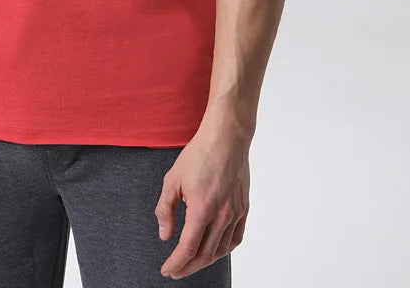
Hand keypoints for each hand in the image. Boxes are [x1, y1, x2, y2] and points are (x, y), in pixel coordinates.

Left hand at [155, 110, 249, 277]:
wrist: (226, 138)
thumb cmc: (199, 154)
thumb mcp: (172, 179)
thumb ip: (166, 209)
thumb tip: (165, 235)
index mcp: (202, 209)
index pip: (188, 248)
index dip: (176, 263)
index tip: (167, 270)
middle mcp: (221, 215)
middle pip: (205, 255)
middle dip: (188, 267)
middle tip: (176, 270)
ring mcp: (235, 213)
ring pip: (221, 250)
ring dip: (205, 261)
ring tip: (192, 262)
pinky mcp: (243, 208)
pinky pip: (236, 238)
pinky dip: (224, 249)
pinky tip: (215, 249)